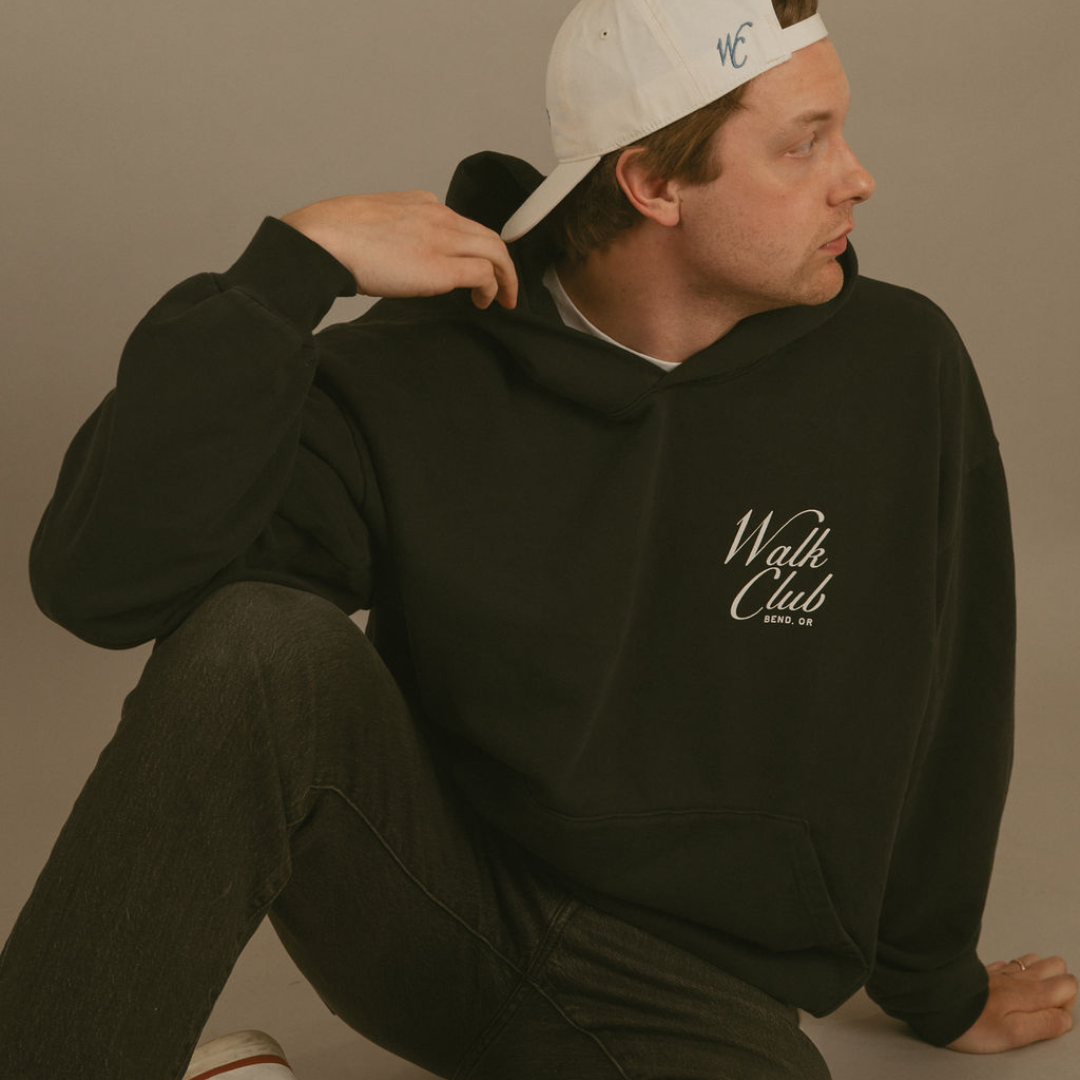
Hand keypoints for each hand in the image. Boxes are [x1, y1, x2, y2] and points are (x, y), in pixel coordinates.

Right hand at [279, 191, 517, 310]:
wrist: (320, 239)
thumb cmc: (333, 236)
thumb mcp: (372, 222)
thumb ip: (394, 232)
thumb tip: (398, 254)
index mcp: (420, 202)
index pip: (462, 223)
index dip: (476, 248)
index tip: (477, 267)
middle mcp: (437, 214)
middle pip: (488, 235)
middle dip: (502, 263)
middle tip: (505, 288)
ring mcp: (441, 237)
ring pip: (494, 251)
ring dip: (504, 277)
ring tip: (502, 299)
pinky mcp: (441, 265)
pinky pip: (483, 273)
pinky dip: (492, 288)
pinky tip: (485, 302)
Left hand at [947, 954, 1076, 1053]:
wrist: (935, 1001)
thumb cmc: (973, 1023)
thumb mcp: (1015, 1034)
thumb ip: (1045, 1024)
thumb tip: (1065, 1018)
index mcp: (1030, 993)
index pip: (1068, 984)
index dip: (1066, 1003)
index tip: (1050, 1017)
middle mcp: (1019, 976)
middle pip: (1055, 965)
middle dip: (1057, 985)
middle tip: (1040, 1007)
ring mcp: (1001, 970)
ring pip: (1032, 961)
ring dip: (1036, 976)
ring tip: (1024, 998)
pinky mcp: (985, 970)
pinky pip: (1007, 963)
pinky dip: (1013, 972)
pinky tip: (1005, 987)